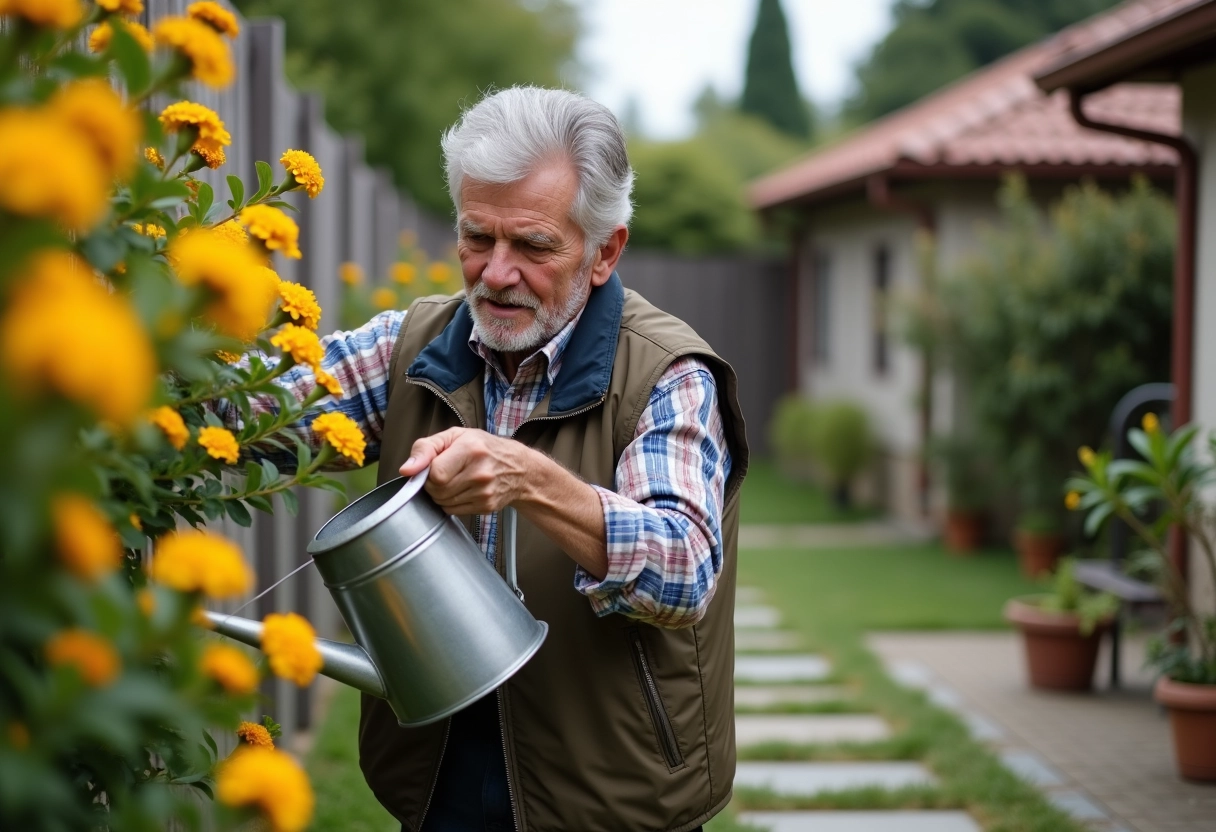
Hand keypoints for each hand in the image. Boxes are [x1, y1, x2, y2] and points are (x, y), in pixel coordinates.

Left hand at [399, 427, 529, 514]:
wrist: (519, 468)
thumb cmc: (483, 448)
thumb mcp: (454, 436)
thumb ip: (425, 448)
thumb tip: (406, 470)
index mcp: (471, 449)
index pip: (435, 474)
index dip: (429, 472)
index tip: (434, 466)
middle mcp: (480, 472)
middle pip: (438, 490)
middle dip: (433, 484)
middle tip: (444, 474)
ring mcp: (485, 492)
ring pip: (443, 502)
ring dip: (441, 494)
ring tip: (454, 481)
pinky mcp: (486, 506)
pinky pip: (453, 511)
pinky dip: (451, 503)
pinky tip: (462, 491)